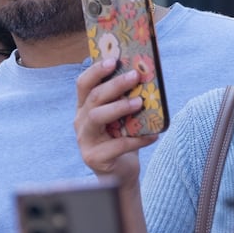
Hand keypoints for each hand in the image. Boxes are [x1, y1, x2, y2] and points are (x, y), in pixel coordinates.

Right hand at [74, 58, 156, 182]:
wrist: (120, 172)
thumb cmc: (122, 139)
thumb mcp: (122, 118)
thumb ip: (126, 100)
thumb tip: (145, 77)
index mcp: (84, 107)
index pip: (83, 84)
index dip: (96, 70)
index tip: (113, 60)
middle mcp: (80, 121)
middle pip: (93, 97)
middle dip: (114, 85)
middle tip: (135, 76)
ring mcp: (85, 140)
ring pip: (97, 117)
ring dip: (119, 107)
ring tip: (139, 103)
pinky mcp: (94, 158)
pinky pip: (116, 145)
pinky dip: (137, 139)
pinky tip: (153, 136)